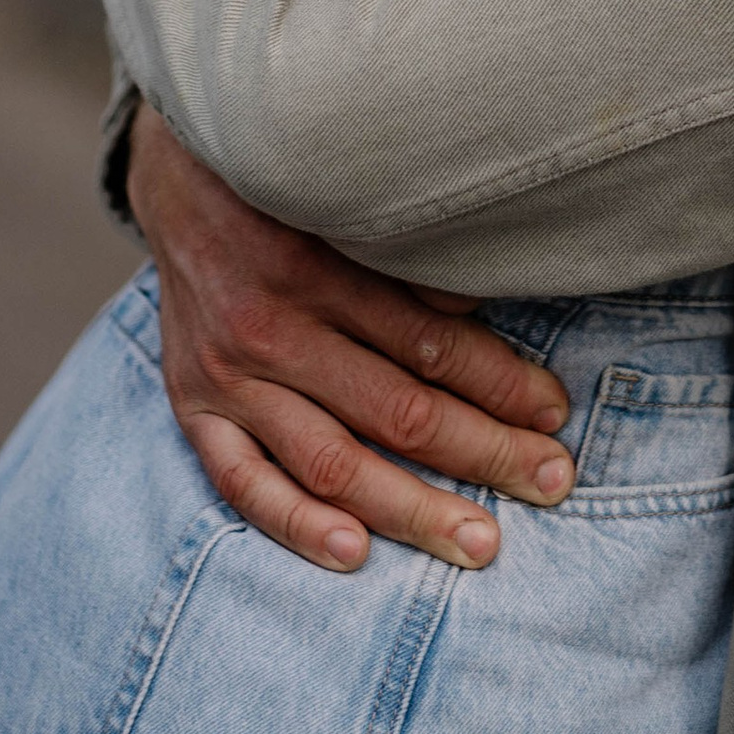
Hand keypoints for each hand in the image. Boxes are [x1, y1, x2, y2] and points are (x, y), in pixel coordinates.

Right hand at [124, 101, 575, 573]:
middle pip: (394, 410)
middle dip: (483, 451)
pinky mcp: (193, 409)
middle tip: (551, 481)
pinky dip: (297, 523)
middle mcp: (269, 326)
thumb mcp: (345, 202)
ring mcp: (226, 376)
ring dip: (413, 507)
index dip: (501, 382)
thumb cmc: (287, 192)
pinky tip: (356, 553)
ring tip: (481, 541)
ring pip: (331, 461)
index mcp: (315, 264)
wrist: (178, 180)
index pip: (428, 343)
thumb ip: (408, 263)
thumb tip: (485, 315)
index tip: (554, 412)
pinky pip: (243, 484)